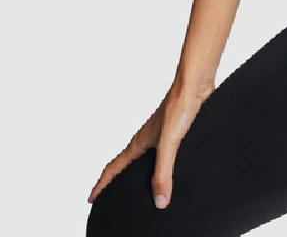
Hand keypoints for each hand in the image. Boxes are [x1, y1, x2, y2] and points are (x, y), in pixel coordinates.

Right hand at [87, 78, 214, 209]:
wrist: (195, 84)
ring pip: (145, 157)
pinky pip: (163, 152)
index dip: (102, 184)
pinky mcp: (177, 129)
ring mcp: (161, 134)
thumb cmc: (179, 105)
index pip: (114, 167)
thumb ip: (163, 172)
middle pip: (126, 163)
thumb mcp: (169, 143)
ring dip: (139, 171)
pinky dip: (161, 164)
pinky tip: (171, 168)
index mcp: (139, 143)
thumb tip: (159, 202)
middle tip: (109, 195)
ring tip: (139, 186)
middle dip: (116, 180)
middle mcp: (147, 139)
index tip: (91, 198)